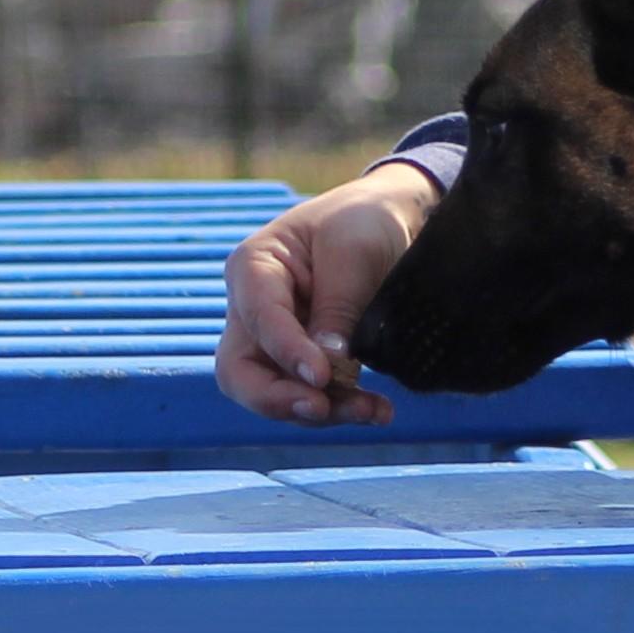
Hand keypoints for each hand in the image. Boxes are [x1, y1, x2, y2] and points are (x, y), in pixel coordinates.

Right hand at [216, 166, 438, 426]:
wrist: (392, 220)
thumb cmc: (364, 222)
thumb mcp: (354, 253)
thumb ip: (337, 308)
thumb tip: (326, 367)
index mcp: (253, 267)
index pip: (258, 319)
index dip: (286, 352)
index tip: (322, 377)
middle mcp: (254, 309)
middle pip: (241, 372)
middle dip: (279, 399)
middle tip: (323, 409)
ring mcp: (276, 339)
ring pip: (277, 392)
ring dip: (323, 410)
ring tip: (373, 411)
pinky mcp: (307, 360)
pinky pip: (312, 394)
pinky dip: (341, 407)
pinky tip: (379, 411)